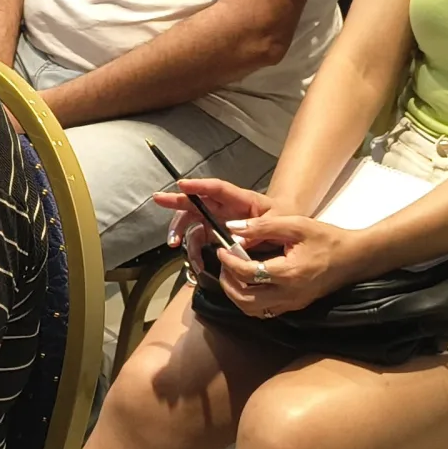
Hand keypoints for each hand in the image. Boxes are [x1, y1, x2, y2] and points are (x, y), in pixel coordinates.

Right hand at [152, 177, 273, 281]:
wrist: (288, 232)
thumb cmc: (284, 220)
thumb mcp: (279, 222)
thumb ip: (260, 228)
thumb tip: (236, 238)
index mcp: (242, 200)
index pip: (218, 188)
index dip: (200, 185)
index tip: (182, 184)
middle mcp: (225, 208)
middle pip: (197, 201)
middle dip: (177, 200)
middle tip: (159, 199)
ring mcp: (219, 221)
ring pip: (192, 221)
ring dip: (181, 232)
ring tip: (174, 245)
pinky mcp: (216, 234)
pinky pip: (199, 240)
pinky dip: (194, 252)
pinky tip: (196, 264)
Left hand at [212, 212, 361, 316]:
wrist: (355, 258)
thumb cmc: (327, 238)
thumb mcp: (296, 224)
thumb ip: (263, 226)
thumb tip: (233, 228)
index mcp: (288, 274)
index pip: (247, 273)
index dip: (229, 261)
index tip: (222, 248)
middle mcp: (288, 295)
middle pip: (244, 301)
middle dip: (227, 283)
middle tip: (224, 264)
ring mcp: (293, 304)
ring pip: (253, 310)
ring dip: (237, 295)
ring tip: (234, 273)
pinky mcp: (296, 306)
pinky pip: (265, 311)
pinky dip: (251, 300)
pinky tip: (250, 283)